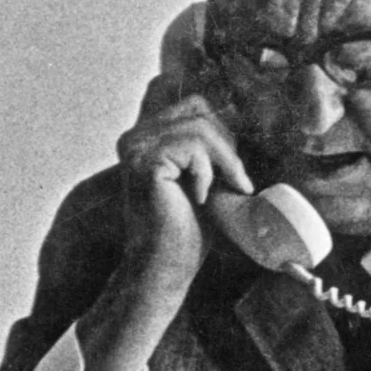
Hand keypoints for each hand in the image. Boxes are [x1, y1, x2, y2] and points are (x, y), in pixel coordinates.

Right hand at [113, 91, 252, 282]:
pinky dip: (208, 172)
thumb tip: (237, 112)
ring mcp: (135, 148)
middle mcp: (134, 137)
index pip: (194, 103)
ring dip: (225, 161)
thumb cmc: (185, 228)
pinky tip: (200, 199)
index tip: (233, 168)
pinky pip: (194, 147)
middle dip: (227, 146)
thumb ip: (206, 145)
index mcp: (144, 136)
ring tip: (225, 191)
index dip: (222, 129)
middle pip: (199, 110)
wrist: (165, 266)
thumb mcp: (202, 175)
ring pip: (201, 128)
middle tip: (235, 183)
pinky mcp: (145, 162)